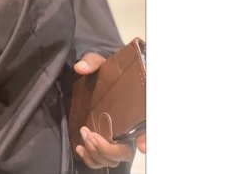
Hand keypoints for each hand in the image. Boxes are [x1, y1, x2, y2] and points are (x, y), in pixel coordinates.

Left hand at [72, 52, 137, 169]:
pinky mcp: (102, 146)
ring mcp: (114, 140)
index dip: (145, 139)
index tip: (142, 146)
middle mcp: (126, 130)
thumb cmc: (103, 74)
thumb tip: (80, 67)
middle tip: (89, 133)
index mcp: (132, 112)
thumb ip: (92, 62)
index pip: (144, 129)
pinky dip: (90, 160)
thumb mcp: (99, 64)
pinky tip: (79, 147)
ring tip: (83, 134)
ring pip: (111, 160)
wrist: (95, 81)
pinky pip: (99, 162)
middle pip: (124, 152)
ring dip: (95, 153)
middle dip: (106, 148)